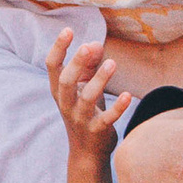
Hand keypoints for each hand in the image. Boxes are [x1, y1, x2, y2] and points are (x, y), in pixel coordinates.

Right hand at [46, 28, 126, 153]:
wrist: (87, 152)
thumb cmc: (85, 112)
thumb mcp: (84, 87)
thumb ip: (89, 64)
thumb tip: (95, 43)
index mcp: (60, 90)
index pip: (52, 67)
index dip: (58, 48)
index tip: (68, 30)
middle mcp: (66, 104)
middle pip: (65, 82)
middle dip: (75, 64)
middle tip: (88, 46)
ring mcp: (80, 118)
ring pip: (86, 99)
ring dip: (99, 80)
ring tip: (112, 63)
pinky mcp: (97, 131)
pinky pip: (107, 119)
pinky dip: (118, 108)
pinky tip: (129, 96)